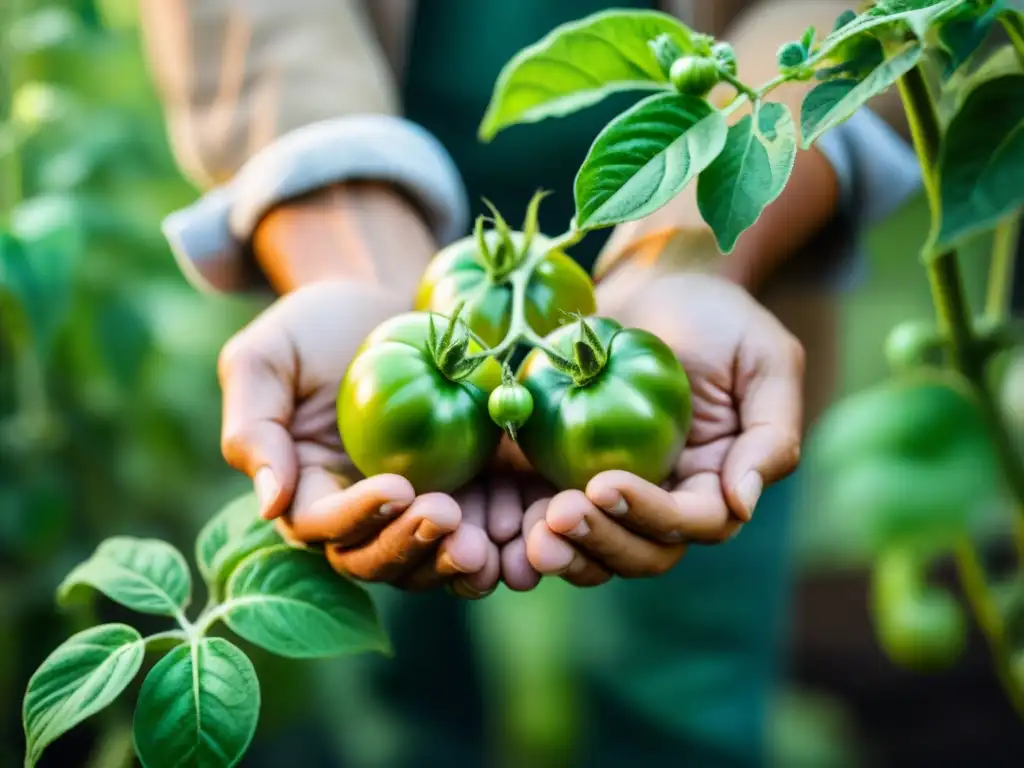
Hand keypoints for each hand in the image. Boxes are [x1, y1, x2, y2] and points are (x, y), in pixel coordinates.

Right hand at [218, 280, 498, 595]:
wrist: (385, 306)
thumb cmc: (315, 326)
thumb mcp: (266, 358)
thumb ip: (254, 428)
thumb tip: (270, 504)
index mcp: (305, 489)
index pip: (322, 523)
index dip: (357, 516)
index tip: (396, 486)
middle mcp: (356, 515)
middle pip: (374, 558)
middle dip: (409, 546)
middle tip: (446, 516)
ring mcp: (411, 511)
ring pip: (426, 563)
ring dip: (452, 564)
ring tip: (485, 543)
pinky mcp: (460, 496)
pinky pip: (475, 536)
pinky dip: (495, 546)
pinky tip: (515, 532)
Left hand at [524, 271, 804, 584]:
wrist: (657, 285)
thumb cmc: (721, 317)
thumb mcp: (767, 362)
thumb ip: (770, 435)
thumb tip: (741, 504)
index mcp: (717, 482)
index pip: (693, 522)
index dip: (650, 514)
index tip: (603, 485)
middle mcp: (668, 497)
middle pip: (643, 552)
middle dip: (602, 542)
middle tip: (558, 517)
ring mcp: (616, 489)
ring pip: (596, 548)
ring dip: (567, 550)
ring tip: (531, 535)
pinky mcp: (569, 472)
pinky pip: (550, 514)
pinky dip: (529, 525)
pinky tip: (507, 518)